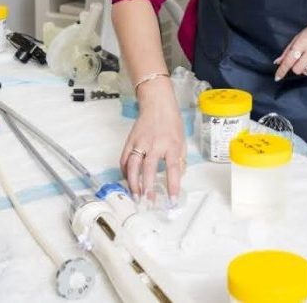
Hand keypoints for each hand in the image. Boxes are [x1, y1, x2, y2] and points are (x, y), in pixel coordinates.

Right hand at [118, 79, 185, 199]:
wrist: (158, 104)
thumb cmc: (172, 123)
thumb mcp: (182, 141)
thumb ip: (180, 160)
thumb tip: (178, 178)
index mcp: (172, 145)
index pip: (173, 168)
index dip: (173, 185)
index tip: (172, 199)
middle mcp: (155, 144)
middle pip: (149, 168)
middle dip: (147, 187)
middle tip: (148, 201)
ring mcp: (140, 142)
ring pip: (133, 165)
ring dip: (133, 183)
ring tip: (135, 196)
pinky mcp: (130, 140)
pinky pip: (124, 158)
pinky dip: (124, 171)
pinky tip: (127, 180)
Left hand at [273, 9, 306, 80]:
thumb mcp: (299, 36)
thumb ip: (288, 50)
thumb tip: (278, 62)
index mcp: (302, 42)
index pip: (289, 60)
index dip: (282, 70)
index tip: (277, 77)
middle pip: (297, 69)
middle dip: (295, 67)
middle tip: (299, 60)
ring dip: (305, 67)